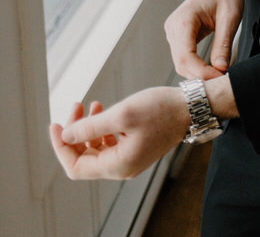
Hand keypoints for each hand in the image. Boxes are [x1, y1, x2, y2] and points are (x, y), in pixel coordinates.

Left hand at [49, 88, 188, 179]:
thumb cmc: (161, 109)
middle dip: (74, 133)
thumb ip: (91, 127)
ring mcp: (130, 158)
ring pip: (96, 149)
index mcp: (118, 165)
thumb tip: (66, 135)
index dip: (61, 147)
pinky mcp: (136, 148)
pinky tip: (103, 109)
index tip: (55, 124)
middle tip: (75, 106)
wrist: (191, 108)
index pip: (76, 167)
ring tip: (90, 104)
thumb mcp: (122, 114)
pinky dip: (101, 128)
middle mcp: (122, 167)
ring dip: (87, 129)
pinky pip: (109, 143)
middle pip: (85, 158)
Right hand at [164, 0, 243, 79]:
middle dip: (200, 76)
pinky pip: (184, 57)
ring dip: (198, 73)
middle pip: (181, 63)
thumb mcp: (230, 17)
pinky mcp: (178, 35)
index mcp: (184, 20)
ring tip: (218, 75)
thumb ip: (223, 44)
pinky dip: (196, 66)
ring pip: (181, 63)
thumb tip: (219, 69)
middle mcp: (174, 27)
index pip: (186, 58)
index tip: (219, 78)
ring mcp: (174, 31)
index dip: (201, 73)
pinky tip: (210, 69)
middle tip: (221, 80)